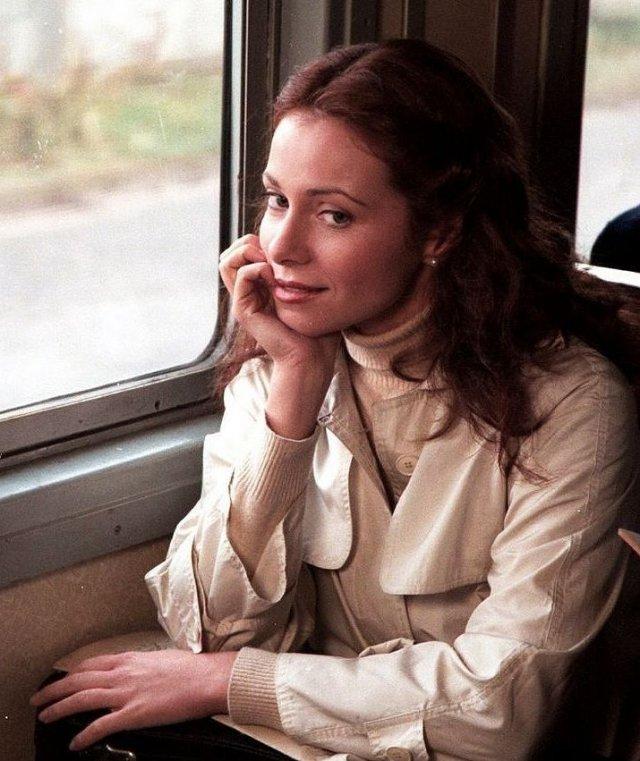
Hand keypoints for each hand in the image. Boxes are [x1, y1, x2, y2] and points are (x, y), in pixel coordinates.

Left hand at [31, 649, 236, 751]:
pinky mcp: (134, 713)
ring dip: (59, 708)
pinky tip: (75, 743)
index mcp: (130, 659)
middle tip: (38, 699)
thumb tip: (135, 671)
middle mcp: (123, 673)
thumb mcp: (160, 658)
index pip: (91, 664)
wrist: (206, 678)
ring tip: (45, 717)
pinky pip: (102, 725)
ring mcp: (127, 693)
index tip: (60, 679)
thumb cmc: (190, 668)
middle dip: (54, 690)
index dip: (71, 673)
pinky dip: (85, 735)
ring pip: (82, 698)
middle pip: (79, 679)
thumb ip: (141, 665)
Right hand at [219, 234, 338, 370]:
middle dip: (248, 243)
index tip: (282, 252)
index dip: (258, 242)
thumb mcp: (309, 292)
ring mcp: (243, 301)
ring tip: (270, 264)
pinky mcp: (244, 310)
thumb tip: (304, 251)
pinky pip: (242, 275)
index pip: (243, 251)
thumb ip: (301, 272)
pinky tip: (275, 278)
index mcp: (260, 287)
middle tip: (272, 255)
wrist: (310, 357)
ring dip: (248, 252)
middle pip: (230, 253)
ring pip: (227, 260)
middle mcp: (247, 292)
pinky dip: (258, 268)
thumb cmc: (316, 329)